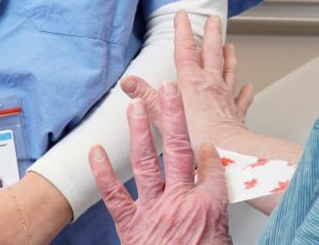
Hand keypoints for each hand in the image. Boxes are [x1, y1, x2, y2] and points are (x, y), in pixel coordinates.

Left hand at [89, 85, 231, 244]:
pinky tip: (96, 151)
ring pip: (147, 164)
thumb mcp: (223, 236)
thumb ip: (218, 207)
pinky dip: (103, 172)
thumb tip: (213, 183)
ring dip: (140, 132)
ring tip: (134, 107)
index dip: (210, 150)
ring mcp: (154, 212)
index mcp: (208, 207)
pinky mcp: (131, 226)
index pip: (212, 167)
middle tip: (169, 89)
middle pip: (180, 149)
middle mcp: (181, 202)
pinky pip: (114, 195)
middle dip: (174, 116)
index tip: (208, 138)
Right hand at [121, 12, 253, 152]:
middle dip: (212, 34)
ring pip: (229, 71)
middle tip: (214, 20)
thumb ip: (144, 95)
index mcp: (192, 82)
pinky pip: (242, 99)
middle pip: (213, 52)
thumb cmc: (196, 137)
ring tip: (230, 46)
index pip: (186, 49)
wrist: (226, 153)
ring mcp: (226, 98)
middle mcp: (211, 85)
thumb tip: (127, 82)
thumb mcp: (162, 115)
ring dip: (229, 57)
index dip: (182, 30)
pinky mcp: (236, 115)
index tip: (182, 16)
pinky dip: (244, 92)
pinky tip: (248, 87)